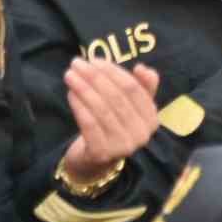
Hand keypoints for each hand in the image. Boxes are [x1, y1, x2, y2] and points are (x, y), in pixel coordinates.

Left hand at [61, 60, 160, 183]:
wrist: (97, 161)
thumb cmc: (114, 126)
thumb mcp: (131, 106)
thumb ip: (141, 86)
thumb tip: (142, 68)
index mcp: (152, 119)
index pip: (133, 88)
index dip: (113, 72)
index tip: (95, 60)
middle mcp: (142, 134)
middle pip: (116, 98)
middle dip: (94, 77)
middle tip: (77, 64)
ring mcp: (122, 146)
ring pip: (101, 110)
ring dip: (83, 89)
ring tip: (69, 76)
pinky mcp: (102, 154)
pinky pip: (89, 124)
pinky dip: (79, 106)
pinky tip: (70, 94)